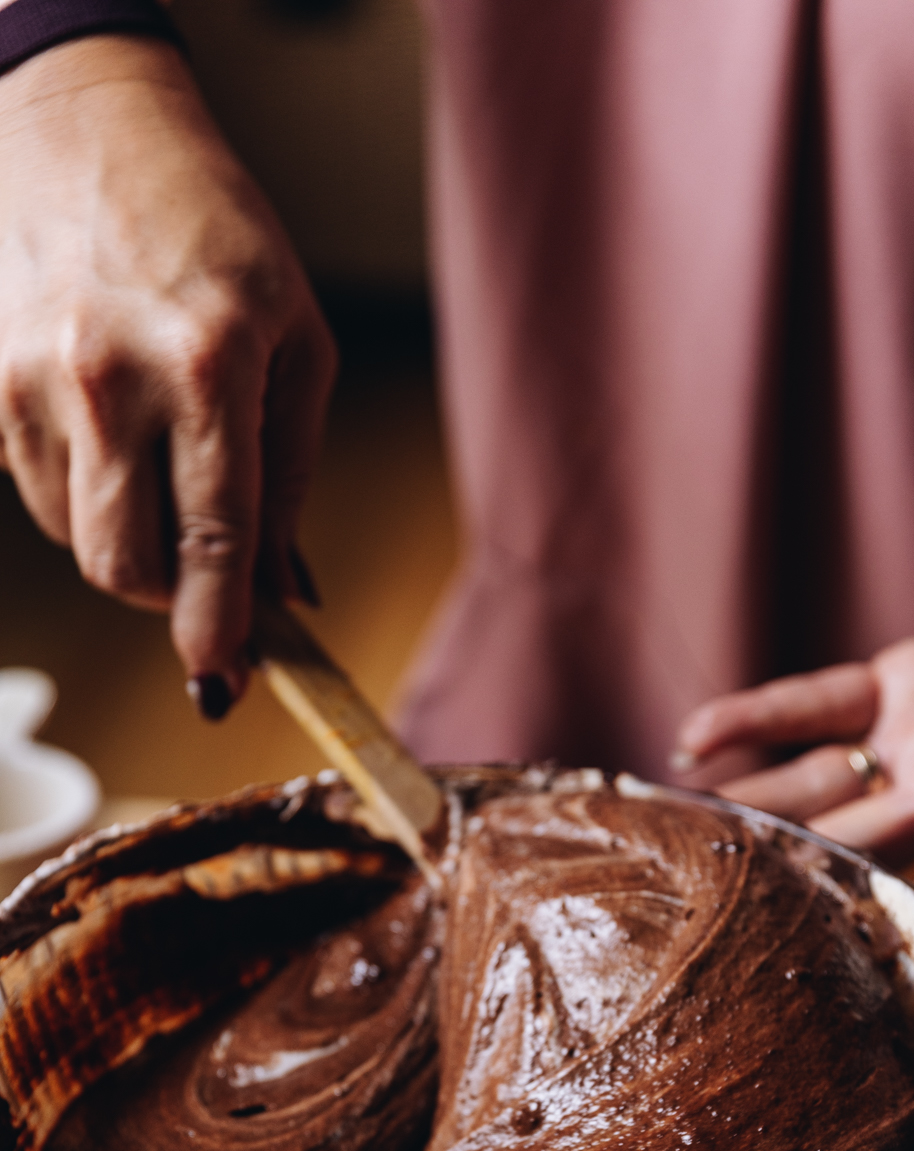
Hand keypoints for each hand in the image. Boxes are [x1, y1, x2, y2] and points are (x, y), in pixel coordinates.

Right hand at [0, 36, 335, 713]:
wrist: (84, 127)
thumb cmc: (216, 236)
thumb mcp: (295, 344)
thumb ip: (292, 477)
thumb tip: (286, 597)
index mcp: (210, 368)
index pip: (215, 540)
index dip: (219, 627)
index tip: (222, 677)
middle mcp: (112, 380)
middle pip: (128, 566)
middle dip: (170, 593)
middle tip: (202, 572)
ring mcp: (34, 382)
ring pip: (77, 540)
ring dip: (126, 538)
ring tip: (156, 460)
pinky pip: (37, 496)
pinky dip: (81, 496)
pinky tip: (107, 431)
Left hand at [674, 549, 913, 939]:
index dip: (900, 936)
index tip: (837, 988)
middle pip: (860, 850)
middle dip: (786, 879)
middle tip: (701, 913)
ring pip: (822, 784)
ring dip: (749, 807)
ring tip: (669, 829)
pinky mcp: (913, 683)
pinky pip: (821, 704)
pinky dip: (759, 718)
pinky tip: (692, 739)